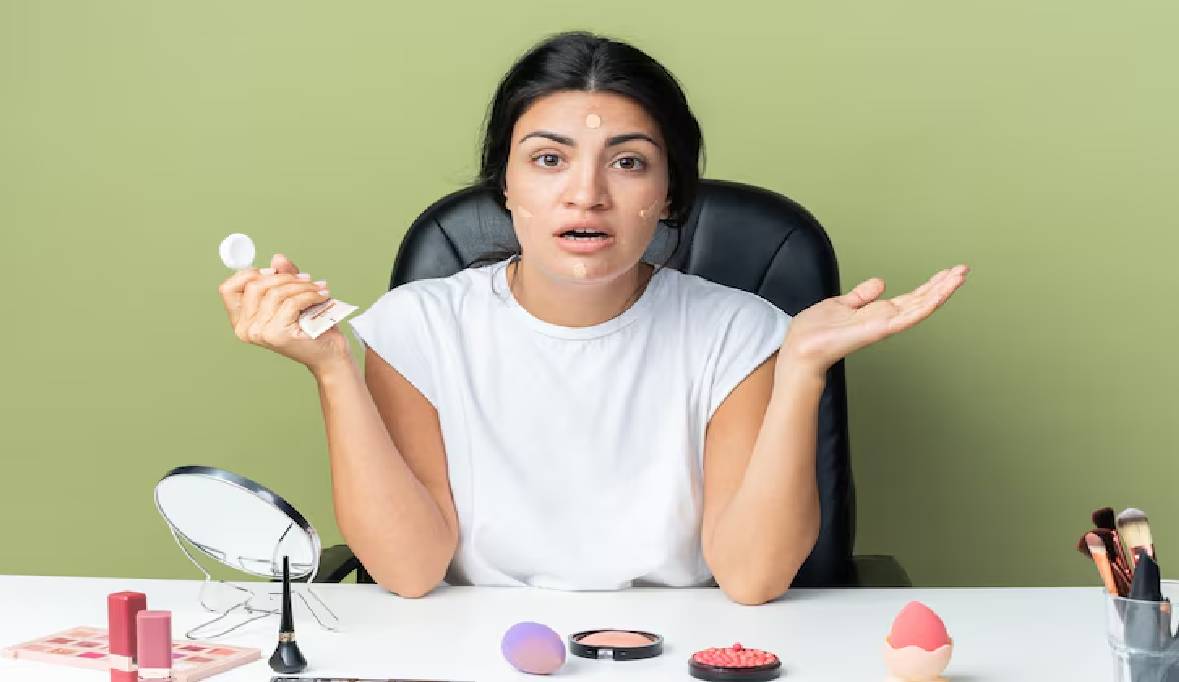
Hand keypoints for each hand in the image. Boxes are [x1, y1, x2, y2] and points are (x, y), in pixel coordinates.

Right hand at [217, 253, 351, 372]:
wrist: (329, 352)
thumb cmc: (312, 326)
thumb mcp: (293, 295)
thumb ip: (283, 276)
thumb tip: (277, 258)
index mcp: (241, 320)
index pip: (228, 289)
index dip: (249, 274)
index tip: (273, 270)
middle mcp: (245, 329)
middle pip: (255, 286)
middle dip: (284, 276)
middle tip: (307, 279)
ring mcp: (259, 333)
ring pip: (275, 292)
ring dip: (302, 286)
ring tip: (318, 288)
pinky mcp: (276, 334)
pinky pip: (291, 302)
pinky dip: (310, 295)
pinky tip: (321, 297)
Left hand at [779, 264, 969, 377]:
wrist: (800, 349)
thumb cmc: (815, 332)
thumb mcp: (841, 304)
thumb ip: (862, 296)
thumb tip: (881, 282)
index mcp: (877, 313)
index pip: (911, 297)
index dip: (930, 285)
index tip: (948, 272)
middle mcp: (884, 320)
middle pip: (920, 301)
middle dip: (942, 286)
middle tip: (963, 270)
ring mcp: (883, 326)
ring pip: (919, 307)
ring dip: (941, 292)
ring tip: (959, 276)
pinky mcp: (877, 330)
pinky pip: (905, 317)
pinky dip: (924, 305)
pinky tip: (939, 294)